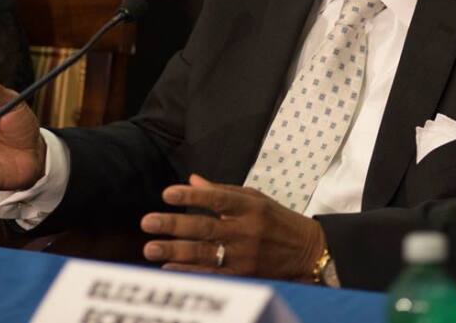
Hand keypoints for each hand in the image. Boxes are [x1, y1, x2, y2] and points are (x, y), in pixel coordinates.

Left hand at [140, 174, 325, 280]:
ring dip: (174, 250)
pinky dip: (188, 271)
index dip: (191, 196)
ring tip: (150, 248)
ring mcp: (245, 255)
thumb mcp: (255, 198)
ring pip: (204, 252)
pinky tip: (168, 268)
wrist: (307, 251)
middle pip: (205, 227)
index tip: (167, 193)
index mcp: (250, 206)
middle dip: (174, 224)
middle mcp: (247, 230)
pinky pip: (212, 274)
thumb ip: (222, 191)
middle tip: (147, 222)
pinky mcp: (244, 275)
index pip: (217, 199)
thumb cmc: (277, 220)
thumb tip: (192, 180)